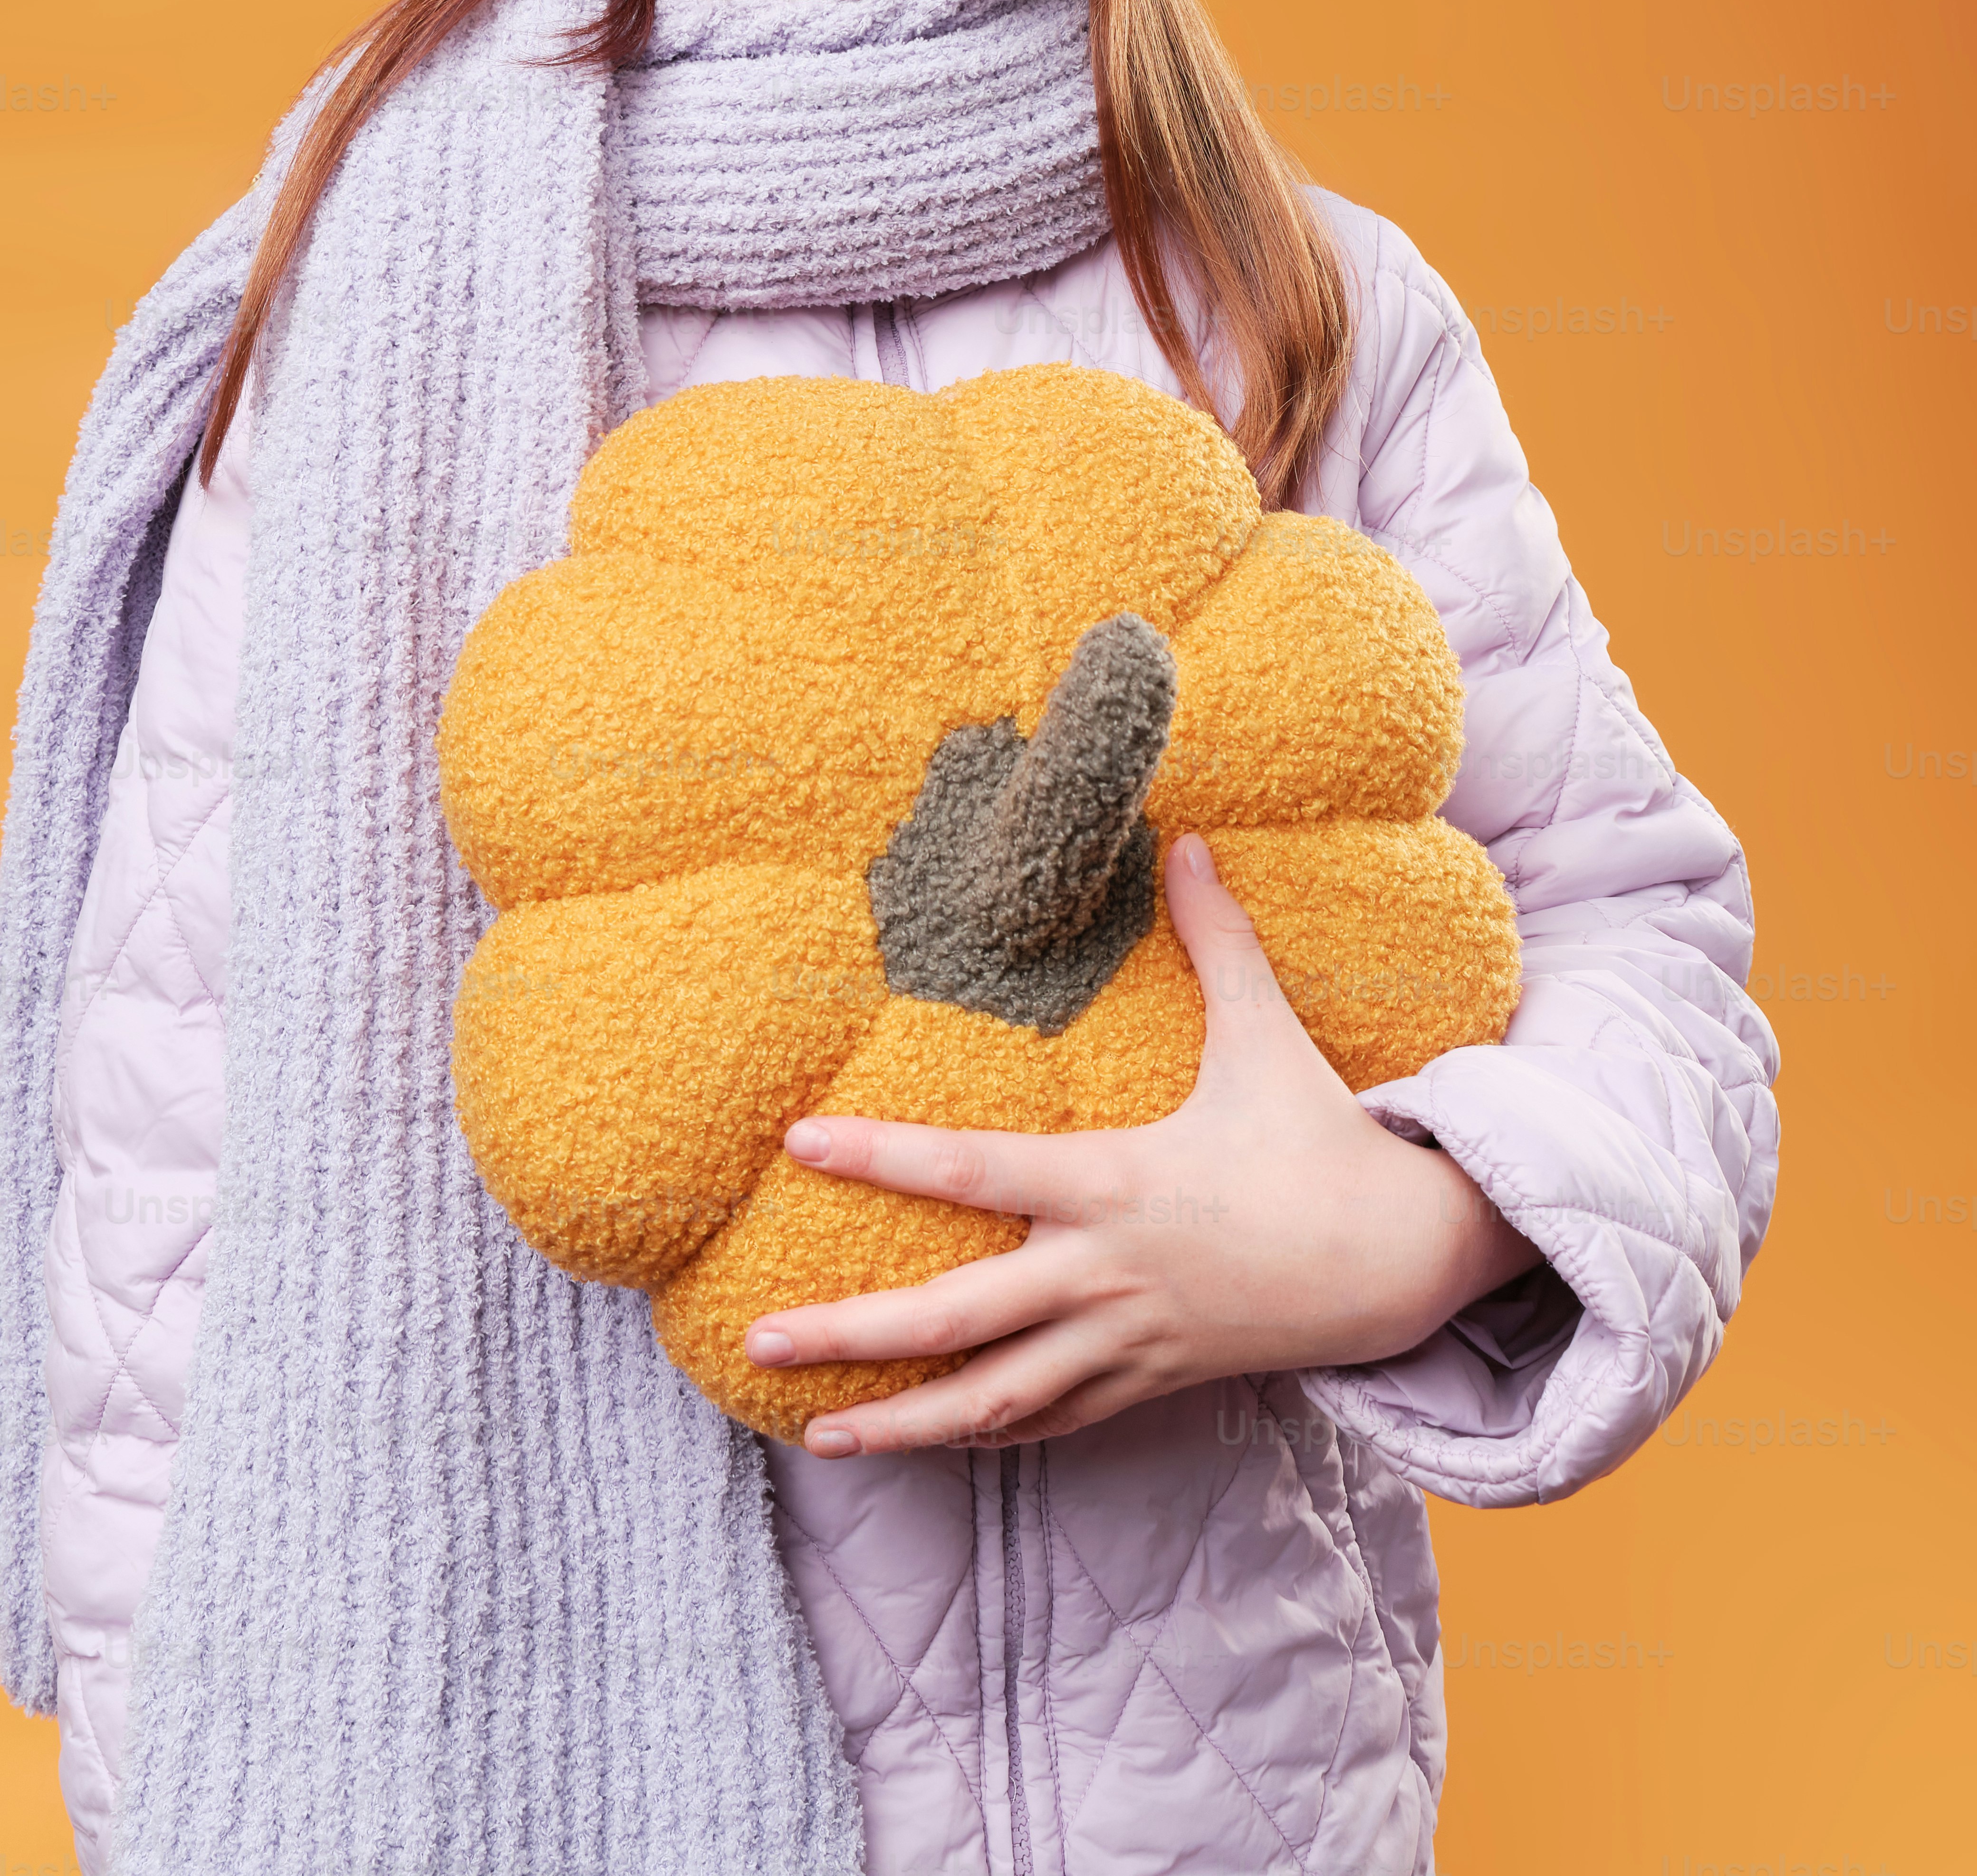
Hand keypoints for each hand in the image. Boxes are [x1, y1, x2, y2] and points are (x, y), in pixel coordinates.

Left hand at [743, 832, 1539, 1455]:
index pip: (976, 1169)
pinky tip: (926, 1441)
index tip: (800, 1143)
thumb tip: (1191, 839)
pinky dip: (984, 1437)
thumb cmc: (1323, 1141)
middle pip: (957, 1317)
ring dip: (901, 1421)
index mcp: (1118, 1183)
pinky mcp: (1149, 1383)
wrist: (1400, 1261)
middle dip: (852, 1334)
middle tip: (757, 1340)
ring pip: (994, 1399)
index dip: (883, 1155)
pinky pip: (1049, 1422)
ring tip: (817, 1434)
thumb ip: (1220, 940)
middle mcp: (1106, 1273)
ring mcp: (1125, 1340)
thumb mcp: (1268, 1036)